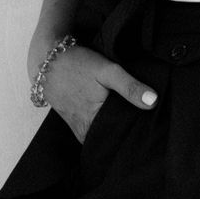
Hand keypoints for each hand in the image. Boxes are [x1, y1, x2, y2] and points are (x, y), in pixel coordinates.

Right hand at [30, 41, 158, 143]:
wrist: (46, 60)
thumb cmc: (78, 64)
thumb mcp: (107, 70)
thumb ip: (130, 87)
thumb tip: (153, 102)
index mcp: (95, 121)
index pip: (122, 137)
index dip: (136, 133)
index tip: (151, 132)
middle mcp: (85, 130)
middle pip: (111, 139)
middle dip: (126, 135)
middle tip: (146, 130)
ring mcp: (78, 127)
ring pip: (101, 136)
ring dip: (114, 132)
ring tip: (132, 127)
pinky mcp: (74, 122)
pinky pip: (92, 131)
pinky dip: (103, 128)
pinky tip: (114, 121)